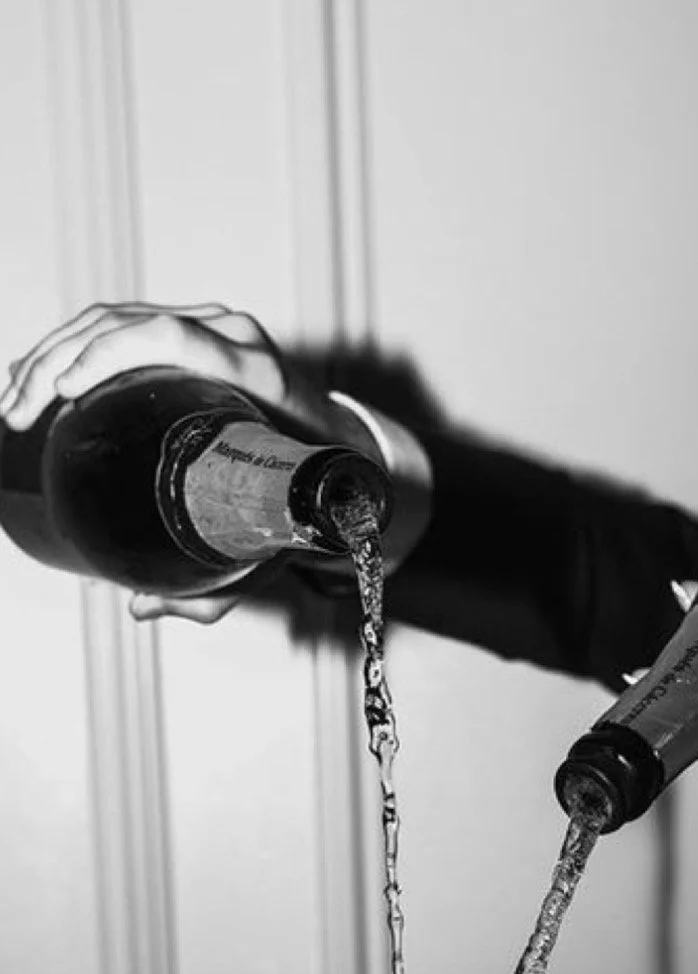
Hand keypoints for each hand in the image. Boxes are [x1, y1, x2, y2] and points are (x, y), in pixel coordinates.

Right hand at [0, 301, 359, 622]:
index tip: (62, 391)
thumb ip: (213, 586)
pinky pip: (123, 326)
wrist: (342, 452)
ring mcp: (212, 327)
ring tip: (15, 404)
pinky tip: (39, 381)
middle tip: (16, 415)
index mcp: (255, 374)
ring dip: (52, 354)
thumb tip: (141, 606)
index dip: (108, 355)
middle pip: (126, 323)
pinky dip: (73, 349)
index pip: (172, 339)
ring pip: (115, 319)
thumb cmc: (305, 497)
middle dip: (56, 361)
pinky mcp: (193, 330)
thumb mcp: (267, 543)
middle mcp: (232, 337)